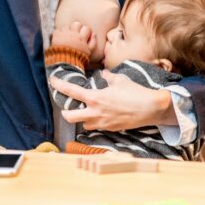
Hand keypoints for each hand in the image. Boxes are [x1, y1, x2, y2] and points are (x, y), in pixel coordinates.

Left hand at [49, 71, 175, 131]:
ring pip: (83, 124)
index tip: (53, 81)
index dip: (59, 85)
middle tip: (67, 106)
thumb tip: (103, 75)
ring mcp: (103, 123)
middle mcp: (96, 113)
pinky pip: (96, 127)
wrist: (151, 109)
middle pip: (70, 117)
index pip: (71, 92)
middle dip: (65, 112)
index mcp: (95, 98)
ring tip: (85, 110)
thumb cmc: (136, 92)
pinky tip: (100, 115)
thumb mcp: (120, 80)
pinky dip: (94, 122)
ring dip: (81, 118)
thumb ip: (108, 78)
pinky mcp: (111, 129)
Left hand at [50, 21, 95, 54]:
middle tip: (76, 33)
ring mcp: (64, 34)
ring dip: (67, 30)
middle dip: (77, 27)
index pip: (86, 28)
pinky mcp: (56, 36)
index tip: (84, 34)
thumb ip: (93, 42)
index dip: (86, 30)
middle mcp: (73, 34)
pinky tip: (61, 38)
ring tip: (67, 36)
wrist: (65, 63)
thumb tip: (94, 33)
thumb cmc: (78, 58)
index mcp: (82, 38)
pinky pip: (58, 30)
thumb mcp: (89, 52)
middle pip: (77, 24)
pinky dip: (59, 33)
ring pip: (67, 26)